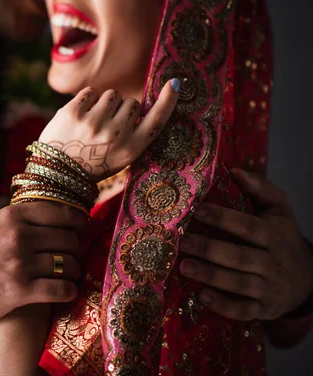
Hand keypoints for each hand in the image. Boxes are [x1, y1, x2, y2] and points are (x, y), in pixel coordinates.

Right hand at [0, 201, 87, 325]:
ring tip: (69, 275)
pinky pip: (60, 290)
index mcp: (12, 216)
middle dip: (77, 249)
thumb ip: (19, 218)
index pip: (63, 212)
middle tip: (74, 256)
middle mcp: (18, 236)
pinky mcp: (19, 292)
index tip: (84, 229)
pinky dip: (68, 291)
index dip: (80, 222)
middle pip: (70, 239)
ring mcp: (19, 264)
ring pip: (69, 264)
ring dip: (74, 272)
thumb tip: (51, 211)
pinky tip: (66, 291)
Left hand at [38, 79, 179, 181]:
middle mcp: (114, 135)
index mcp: (130, 150)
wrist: (57, 173)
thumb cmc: (93, 163)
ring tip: (93, 122)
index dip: (167, 101)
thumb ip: (133, 134)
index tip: (175, 84)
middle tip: (107, 126)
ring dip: (105, 103)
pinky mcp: (73, 112)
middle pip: (131, 102)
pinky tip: (81, 116)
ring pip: (112, 94)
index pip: (156, 121)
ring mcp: (93, 122)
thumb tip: (141, 103)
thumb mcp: (120, 157)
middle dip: (122, 109)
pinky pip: (91, 92)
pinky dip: (88, 100)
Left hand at [179, 168, 312, 320]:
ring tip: (183, 266)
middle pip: (239, 256)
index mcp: (274, 235)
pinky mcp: (263, 309)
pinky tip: (201, 295)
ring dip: (210, 275)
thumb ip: (261, 189)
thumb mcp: (279, 212)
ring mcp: (268, 288)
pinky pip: (243, 310)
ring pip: (238, 283)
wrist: (308, 280)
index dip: (223, 218)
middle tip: (181, 241)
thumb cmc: (282, 238)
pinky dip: (223, 305)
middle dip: (209, 249)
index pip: (247, 226)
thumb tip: (235, 170)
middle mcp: (272, 262)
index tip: (196, 210)